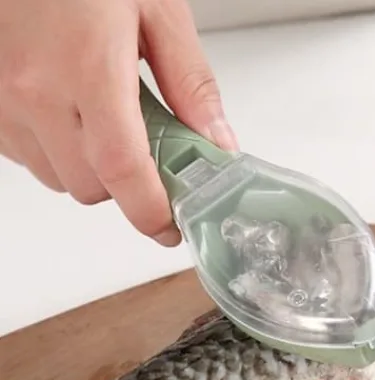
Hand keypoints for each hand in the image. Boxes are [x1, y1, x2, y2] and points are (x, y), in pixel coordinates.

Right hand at [0, 0, 237, 245]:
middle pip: (92, 187)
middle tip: (144, 149)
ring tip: (100, 115)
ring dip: (88, 166)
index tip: (170, 226)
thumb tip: (216, 143)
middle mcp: (33, 89)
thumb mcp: (157, 7)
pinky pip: (23, 154)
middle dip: (125, 182)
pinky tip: (65, 108)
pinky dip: (53, 147)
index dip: (151, 212)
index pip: (124, 170)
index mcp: (88, 65)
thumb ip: (191, 84)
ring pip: (56, 176)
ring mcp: (0, 97)